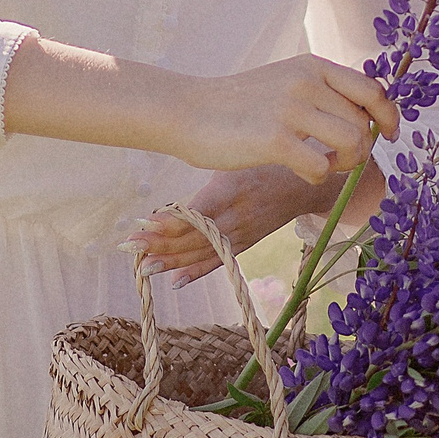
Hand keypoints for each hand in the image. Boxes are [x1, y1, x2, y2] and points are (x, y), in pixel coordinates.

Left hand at [133, 159, 388, 282]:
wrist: (307, 183)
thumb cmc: (267, 159)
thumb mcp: (241, 157)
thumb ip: (211, 173)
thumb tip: (172, 189)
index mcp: (234, 190)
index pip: (197, 212)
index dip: (170, 223)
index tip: (142, 226)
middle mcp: (239, 216)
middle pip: (196, 236)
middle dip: (161, 244)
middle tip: (130, 247)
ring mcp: (244, 233)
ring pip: (204, 251)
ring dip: (173, 259)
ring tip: (144, 266)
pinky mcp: (249, 243)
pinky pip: (221, 261)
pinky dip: (198, 271)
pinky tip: (176, 280)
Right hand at [166, 55, 398, 183]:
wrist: (186, 111)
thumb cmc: (236, 104)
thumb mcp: (284, 81)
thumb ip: (321, 91)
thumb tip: (366, 117)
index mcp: (312, 66)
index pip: (372, 90)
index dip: (389, 116)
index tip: (389, 135)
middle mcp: (306, 82)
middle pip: (364, 124)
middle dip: (359, 149)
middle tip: (337, 159)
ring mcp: (291, 109)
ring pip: (352, 144)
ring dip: (343, 163)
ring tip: (320, 164)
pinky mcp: (275, 139)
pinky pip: (322, 168)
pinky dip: (317, 176)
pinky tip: (296, 169)